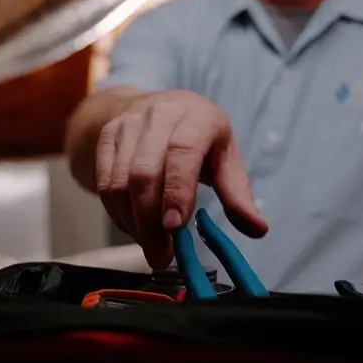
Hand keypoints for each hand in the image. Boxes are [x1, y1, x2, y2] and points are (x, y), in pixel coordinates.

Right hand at [95, 90, 267, 268]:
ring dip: (133, 222)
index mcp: (196, 116)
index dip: (176, 191)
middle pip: (144, 172)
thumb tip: (257, 229)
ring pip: (119, 181)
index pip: (181, 152)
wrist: (161, 106)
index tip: (174, 228)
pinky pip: (104, 183)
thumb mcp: (225, 157)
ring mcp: (128, 124)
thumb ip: (238, 194)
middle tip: (161, 255)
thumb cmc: (200, 138)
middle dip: (150, 221)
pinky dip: (117, 214)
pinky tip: (134, 228)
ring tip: (150, 246)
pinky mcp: (108, 136)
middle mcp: (159, 114)